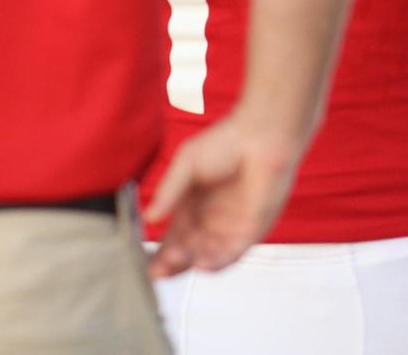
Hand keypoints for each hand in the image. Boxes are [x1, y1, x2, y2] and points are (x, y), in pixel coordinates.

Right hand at [143, 113, 299, 278]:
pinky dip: (216, 262)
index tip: (146, 263)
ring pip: (207, 256)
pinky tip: (201, 264)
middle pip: (188, 252)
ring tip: (175, 262)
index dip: (161, 252)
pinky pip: (232, 253)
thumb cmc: (226, 142)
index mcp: (192, 206)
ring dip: (191, 263)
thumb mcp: (186, 164)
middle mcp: (210, 221)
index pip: (174, 237)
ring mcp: (230, 228)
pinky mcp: (251, 230)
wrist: (261, 136)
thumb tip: (149, 218)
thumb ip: (169, 191)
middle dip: (173, 263)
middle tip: (158, 270)